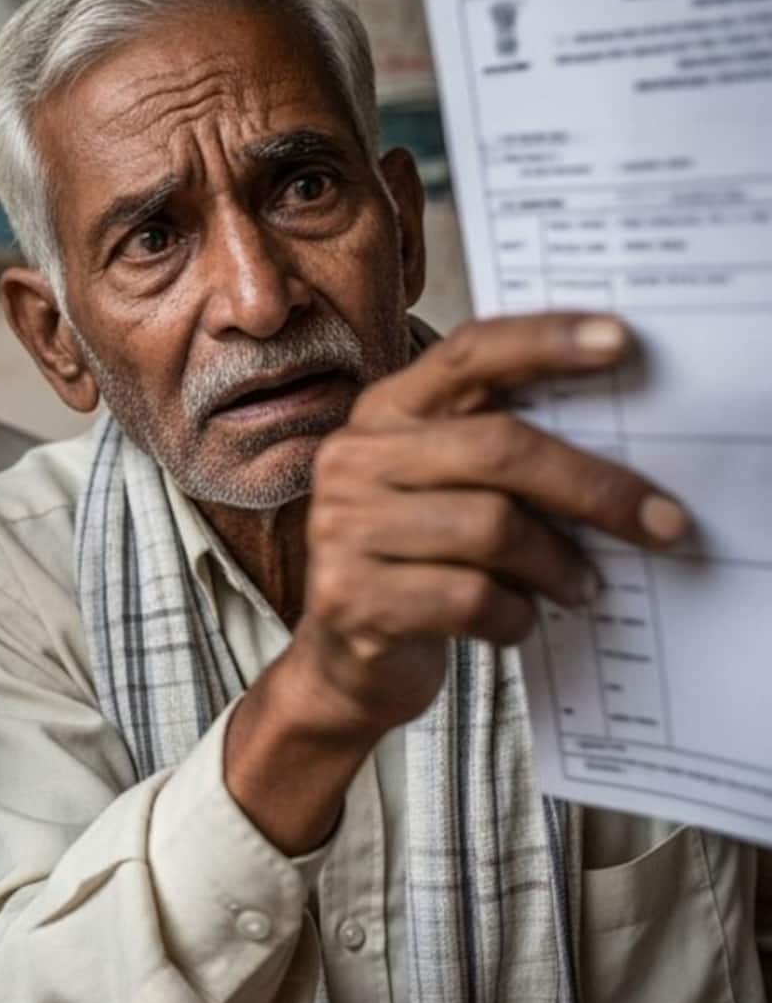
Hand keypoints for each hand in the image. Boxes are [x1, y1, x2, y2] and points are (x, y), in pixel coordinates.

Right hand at [230, 313, 689, 851]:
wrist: (346, 662)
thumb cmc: (421, 565)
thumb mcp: (451, 492)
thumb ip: (503, 456)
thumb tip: (623, 448)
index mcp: (385, 414)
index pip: (468, 354)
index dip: (546, 340)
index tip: (623, 342)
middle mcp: (354, 459)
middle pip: (498, 448)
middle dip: (594, 487)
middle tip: (661, 521)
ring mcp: (342, 528)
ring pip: (492, 528)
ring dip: (558, 565)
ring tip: (580, 586)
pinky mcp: (350, 598)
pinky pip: (470, 598)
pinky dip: (515, 615)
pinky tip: (517, 619)